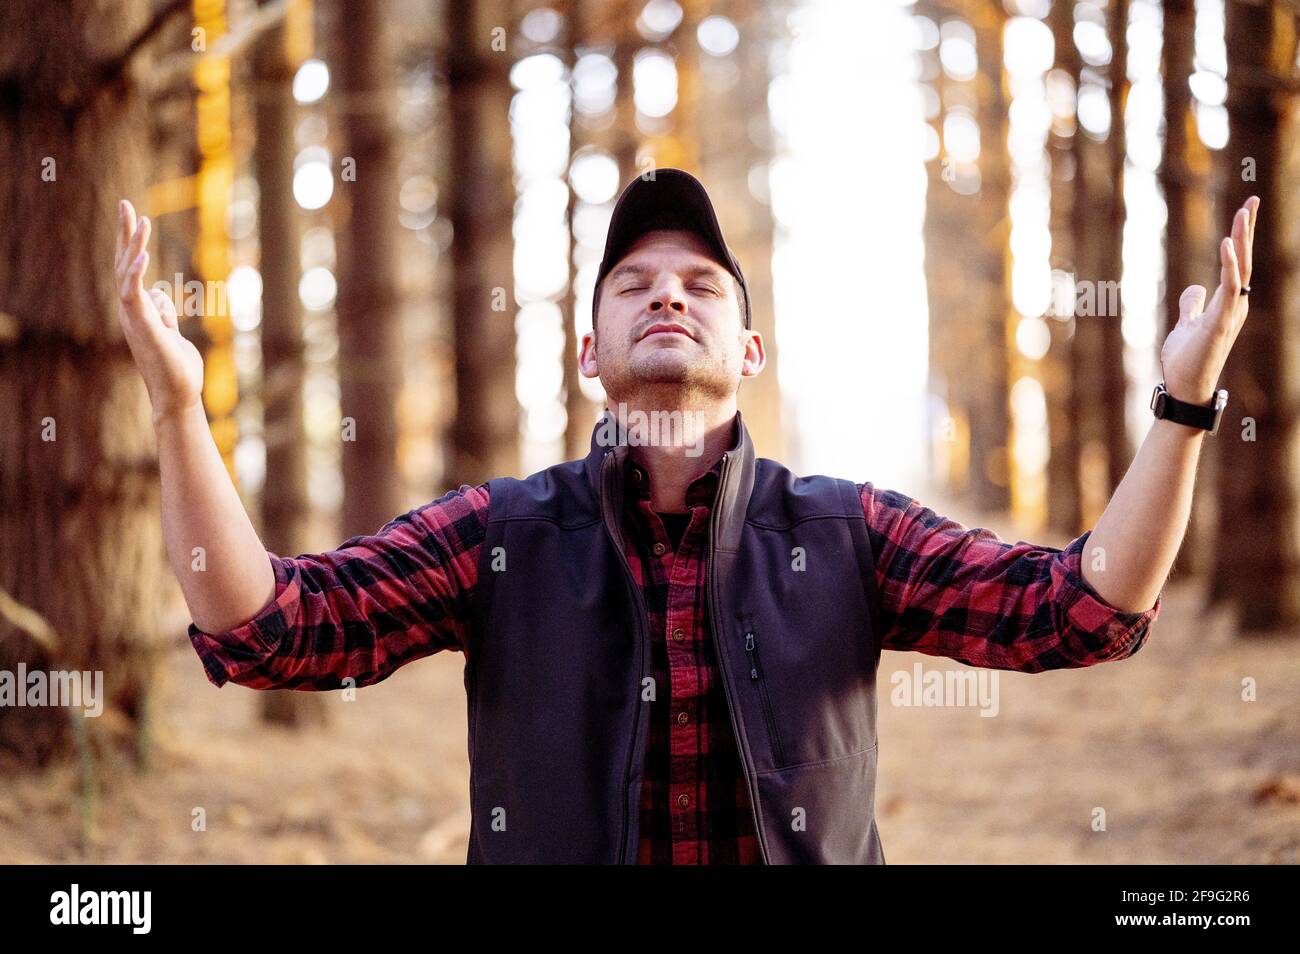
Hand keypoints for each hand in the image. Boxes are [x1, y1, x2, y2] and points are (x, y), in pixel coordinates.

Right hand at [115, 199, 204, 423]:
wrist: (178, 395)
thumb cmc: (178, 369)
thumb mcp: (173, 334)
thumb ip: (164, 315)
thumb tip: (161, 299)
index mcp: (138, 311)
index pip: (131, 270)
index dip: (132, 244)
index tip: (136, 219)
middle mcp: (131, 311)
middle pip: (124, 264)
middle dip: (126, 233)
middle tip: (126, 204)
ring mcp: (133, 317)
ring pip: (128, 273)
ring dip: (134, 245)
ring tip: (141, 219)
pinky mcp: (141, 325)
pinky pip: (134, 293)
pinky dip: (137, 272)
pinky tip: (143, 252)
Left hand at [1159, 196, 1258, 404]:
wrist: (1185, 389)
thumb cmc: (1187, 360)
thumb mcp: (1186, 326)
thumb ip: (1192, 306)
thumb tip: (1195, 288)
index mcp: (1227, 302)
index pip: (1238, 263)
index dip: (1241, 237)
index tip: (1244, 210)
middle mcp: (1235, 304)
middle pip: (1244, 259)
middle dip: (1247, 229)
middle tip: (1252, 199)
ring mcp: (1230, 312)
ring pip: (1241, 268)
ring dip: (1242, 239)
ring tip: (1243, 211)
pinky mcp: (1221, 321)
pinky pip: (1230, 287)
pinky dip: (1230, 264)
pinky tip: (1228, 242)